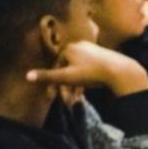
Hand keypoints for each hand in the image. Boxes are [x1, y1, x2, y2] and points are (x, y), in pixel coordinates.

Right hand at [28, 40, 147, 95]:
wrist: (120, 71)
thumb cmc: (91, 73)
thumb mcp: (67, 77)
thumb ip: (48, 76)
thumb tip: (27, 76)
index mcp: (69, 48)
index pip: (56, 67)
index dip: (53, 83)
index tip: (53, 98)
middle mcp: (79, 46)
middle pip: (67, 70)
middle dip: (65, 88)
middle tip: (66, 102)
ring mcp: (92, 50)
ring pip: (78, 71)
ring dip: (74, 87)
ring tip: (75, 100)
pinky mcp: (102, 57)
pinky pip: (88, 70)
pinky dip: (84, 81)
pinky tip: (84, 93)